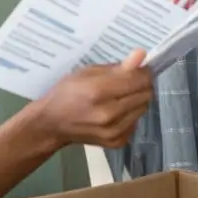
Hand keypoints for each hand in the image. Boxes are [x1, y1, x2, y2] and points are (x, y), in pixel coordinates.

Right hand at [30, 49, 152, 148]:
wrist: (52, 124)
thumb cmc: (66, 93)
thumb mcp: (86, 73)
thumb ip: (116, 67)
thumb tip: (141, 54)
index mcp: (98, 91)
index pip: (139, 80)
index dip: (143, 72)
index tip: (137, 69)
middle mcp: (109, 113)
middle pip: (146, 94)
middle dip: (140, 85)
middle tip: (126, 83)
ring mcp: (114, 131)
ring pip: (143, 108)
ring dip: (136, 100)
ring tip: (118, 98)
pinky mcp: (117, 142)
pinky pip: (136, 122)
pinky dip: (129, 115)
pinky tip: (115, 113)